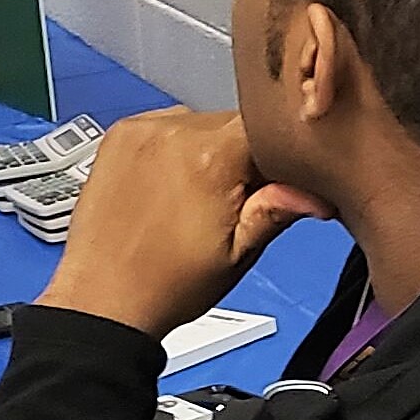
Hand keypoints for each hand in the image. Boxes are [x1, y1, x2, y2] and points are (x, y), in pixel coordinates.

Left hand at [38, 110, 333, 340]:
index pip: (267, 128)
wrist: (104, 297)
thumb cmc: (166, 284)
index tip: (279, 181)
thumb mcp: (238, 256)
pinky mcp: (118, 135)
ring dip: (207, 149)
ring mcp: (141, 130)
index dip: (279, 155)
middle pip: (233, 124)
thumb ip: (276, 213)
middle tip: (233, 201)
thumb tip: (315, 193)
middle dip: (243, 155)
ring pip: (200, 122)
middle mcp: (173, 132)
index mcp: (210, 158)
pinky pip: (164, 125)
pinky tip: (168, 185)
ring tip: (194, 197)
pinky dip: (173, 146)